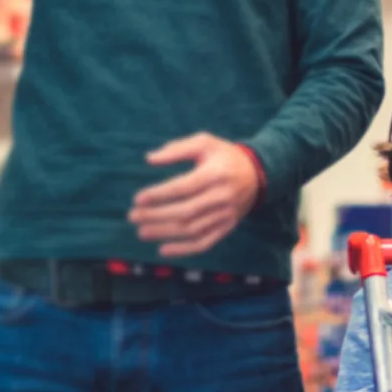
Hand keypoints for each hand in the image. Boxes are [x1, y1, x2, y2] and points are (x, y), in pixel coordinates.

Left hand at [128, 134, 260, 258]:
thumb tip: (149, 159)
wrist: (258, 173)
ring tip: (142, 232)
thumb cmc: (224, 155)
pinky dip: (184, 249)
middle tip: (133, 216)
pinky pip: (205, 242)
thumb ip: (176, 149)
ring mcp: (226, 215)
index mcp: (215, 173)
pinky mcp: (228, 227)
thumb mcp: (204, 142)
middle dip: (157, 216)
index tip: (138, 199)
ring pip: (192, 229)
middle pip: (186, 211)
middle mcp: (222, 196)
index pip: (184, 187)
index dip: (160, 195)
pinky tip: (163, 250)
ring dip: (165, 233)